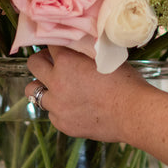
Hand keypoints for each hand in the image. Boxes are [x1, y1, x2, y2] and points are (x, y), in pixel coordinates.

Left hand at [25, 47, 148, 142]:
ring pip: (34, 92)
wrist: (134, 114)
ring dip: (44, 87)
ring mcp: (57, 106)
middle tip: (52, 64)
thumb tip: (79, 45)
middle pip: (33, 65)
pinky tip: (73, 107)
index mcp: (66, 61)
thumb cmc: (126, 83)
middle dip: (41, 62)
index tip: (59, 47)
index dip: (55, 45)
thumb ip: (85, 52)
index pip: (49, 44)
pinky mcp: (63, 124)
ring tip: (58, 88)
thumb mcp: (105, 58)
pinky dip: (58, 109)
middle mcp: (56, 82)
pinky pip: (52, 113)